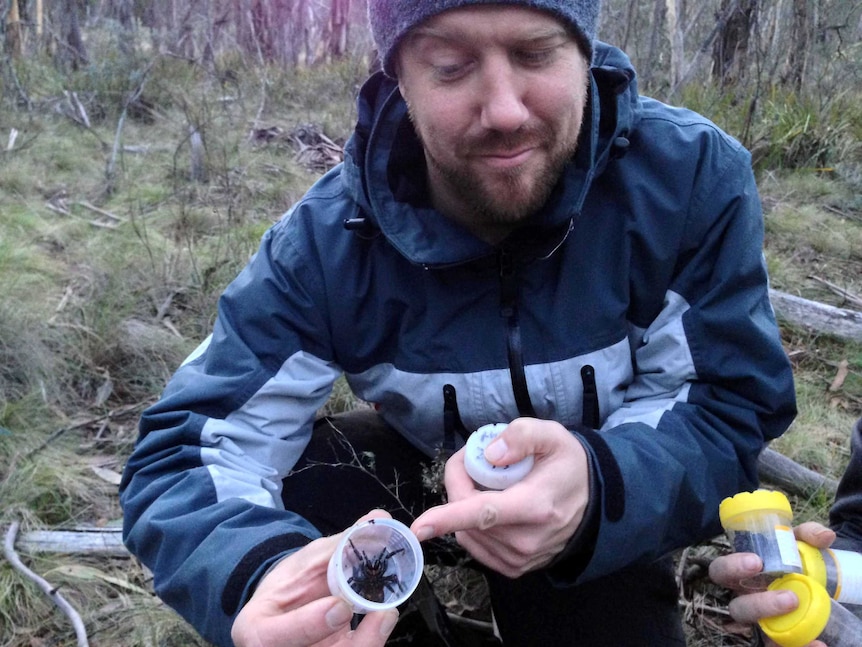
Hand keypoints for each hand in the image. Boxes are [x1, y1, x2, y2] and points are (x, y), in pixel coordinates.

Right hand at [231, 510, 399, 646]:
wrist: (287, 610)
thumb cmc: (289, 584)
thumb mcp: (305, 562)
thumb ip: (341, 545)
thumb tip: (378, 519)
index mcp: (257, 631)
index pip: (275, 637)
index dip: (308, 625)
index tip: (340, 607)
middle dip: (354, 642)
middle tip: (383, 615)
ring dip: (369, 641)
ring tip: (387, 615)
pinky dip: (370, 639)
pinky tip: (382, 621)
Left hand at [410, 418, 588, 577]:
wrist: (594, 501)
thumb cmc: (568, 465)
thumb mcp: (553, 436)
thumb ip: (522, 436)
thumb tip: (489, 453)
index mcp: (535, 506)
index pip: (485, 513)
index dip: (449, 517)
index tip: (420, 526)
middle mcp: (526, 539)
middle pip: (468, 516)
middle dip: (459, 482)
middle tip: (475, 457)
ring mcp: (520, 558)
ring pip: (467, 532)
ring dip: (464, 505)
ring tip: (488, 481)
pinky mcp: (514, 568)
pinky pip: (475, 544)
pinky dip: (472, 525)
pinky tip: (492, 506)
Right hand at [708, 522, 836, 646]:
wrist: (812, 582)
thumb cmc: (792, 559)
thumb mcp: (798, 542)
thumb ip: (808, 535)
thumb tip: (825, 536)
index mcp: (742, 574)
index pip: (720, 571)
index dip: (731, 567)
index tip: (756, 562)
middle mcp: (746, 599)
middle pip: (736, 608)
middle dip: (757, 604)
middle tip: (788, 597)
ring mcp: (761, 620)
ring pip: (760, 633)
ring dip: (776, 623)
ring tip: (797, 607)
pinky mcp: (777, 637)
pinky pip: (779, 646)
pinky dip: (800, 646)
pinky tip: (816, 643)